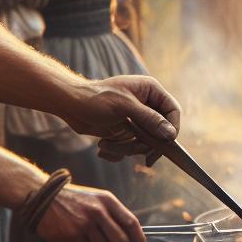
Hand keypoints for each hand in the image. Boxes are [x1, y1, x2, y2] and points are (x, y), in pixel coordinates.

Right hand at [36, 182, 146, 241]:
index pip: (131, 224)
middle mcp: (98, 211)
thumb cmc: (76, 202)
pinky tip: (78, 240)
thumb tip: (133, 237)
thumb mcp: (98, 200)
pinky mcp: (71, 235)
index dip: (139, 241)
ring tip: (90, 239)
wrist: (45, 198)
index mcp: (108, 201)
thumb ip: (115, 215)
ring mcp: (84, 224)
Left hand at [62, 74, 181, 156]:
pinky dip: (118, 151)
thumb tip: (170, 134)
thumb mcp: (125, 107)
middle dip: (143, 143)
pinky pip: (131, 147)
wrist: (69, 105)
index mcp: (150, 91)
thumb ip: (150, 119)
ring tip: (106, 145)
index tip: (166, 144)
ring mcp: (135, 119)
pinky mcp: (125, 131)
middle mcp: (146, 104)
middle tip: (131, 150)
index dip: (172, 128)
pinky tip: (104, 146)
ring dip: (126, 148)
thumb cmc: (95, 99)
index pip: (173, 111)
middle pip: (160, 131)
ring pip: (144, 142)